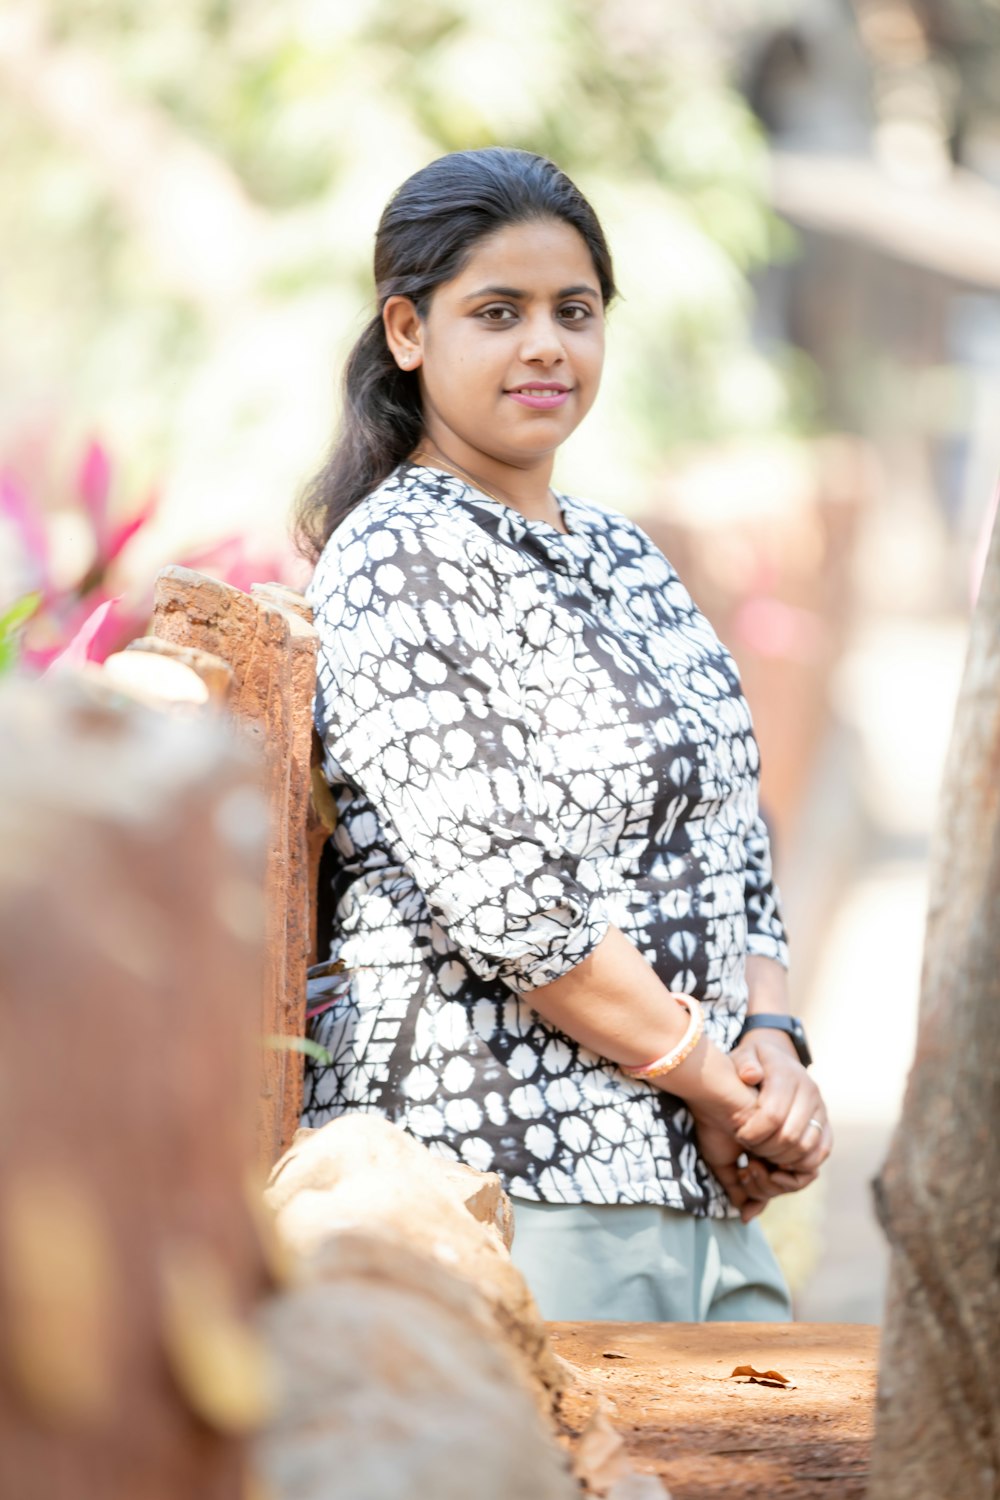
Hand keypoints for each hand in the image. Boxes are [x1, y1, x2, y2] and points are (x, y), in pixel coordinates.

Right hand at [694, 1115, 816, 1220]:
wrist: (714, 1093)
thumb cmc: (715, 1122)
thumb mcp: (724, 1162)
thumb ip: (739, 1188)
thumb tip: (747, 1216)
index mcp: (773, 1150)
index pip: (782, 1185)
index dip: (764, 1191)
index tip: (741, 1177)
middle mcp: (786, 1145)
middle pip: (791, 1186)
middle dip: (764, 1189)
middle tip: (743, 1172)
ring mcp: (793, 1138)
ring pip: (794, 1181)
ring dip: (766, 1183)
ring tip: (747, 1165)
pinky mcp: (796, 1131)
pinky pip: (797, 1171)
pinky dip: (773, 1177)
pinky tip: (755, 1163)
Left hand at [730, 1030, 832, 1173]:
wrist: (777, 1064)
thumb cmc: (753, 1064)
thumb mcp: (743, 1055)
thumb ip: (744, 1063)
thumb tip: (751, 1075)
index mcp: (788, 1074)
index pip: (773, 1114)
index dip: (754, 1132)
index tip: (739, 1136)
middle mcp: (809, 1090)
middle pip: (790, 1134)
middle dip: (765, 1148)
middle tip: (749, 1148)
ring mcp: (821, 1108)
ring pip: (806, 1146)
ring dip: (781, 1157)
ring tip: (762, 1154)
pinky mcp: (827, 1123)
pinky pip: (822, 1150)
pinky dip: (802, 1163)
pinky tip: (781, 1162)